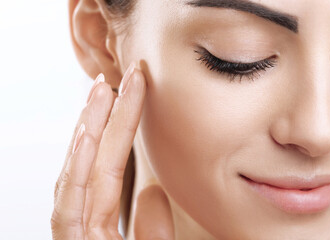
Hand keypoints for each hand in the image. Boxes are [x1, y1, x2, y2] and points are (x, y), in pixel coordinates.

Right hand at [51, 63, 173, 239]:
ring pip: (78, 175)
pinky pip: (69, 208)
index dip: (122, 125)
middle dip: (102, 117)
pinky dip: (76, 172)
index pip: (113, 165)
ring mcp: (75, 235)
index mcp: (102, 221)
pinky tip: (87, 135)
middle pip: (93, 162)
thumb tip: (152, 190)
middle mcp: (84, 221)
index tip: (135, 89)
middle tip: (114, 77)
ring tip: (101, 92)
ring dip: (88, 131)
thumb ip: (153, 226)